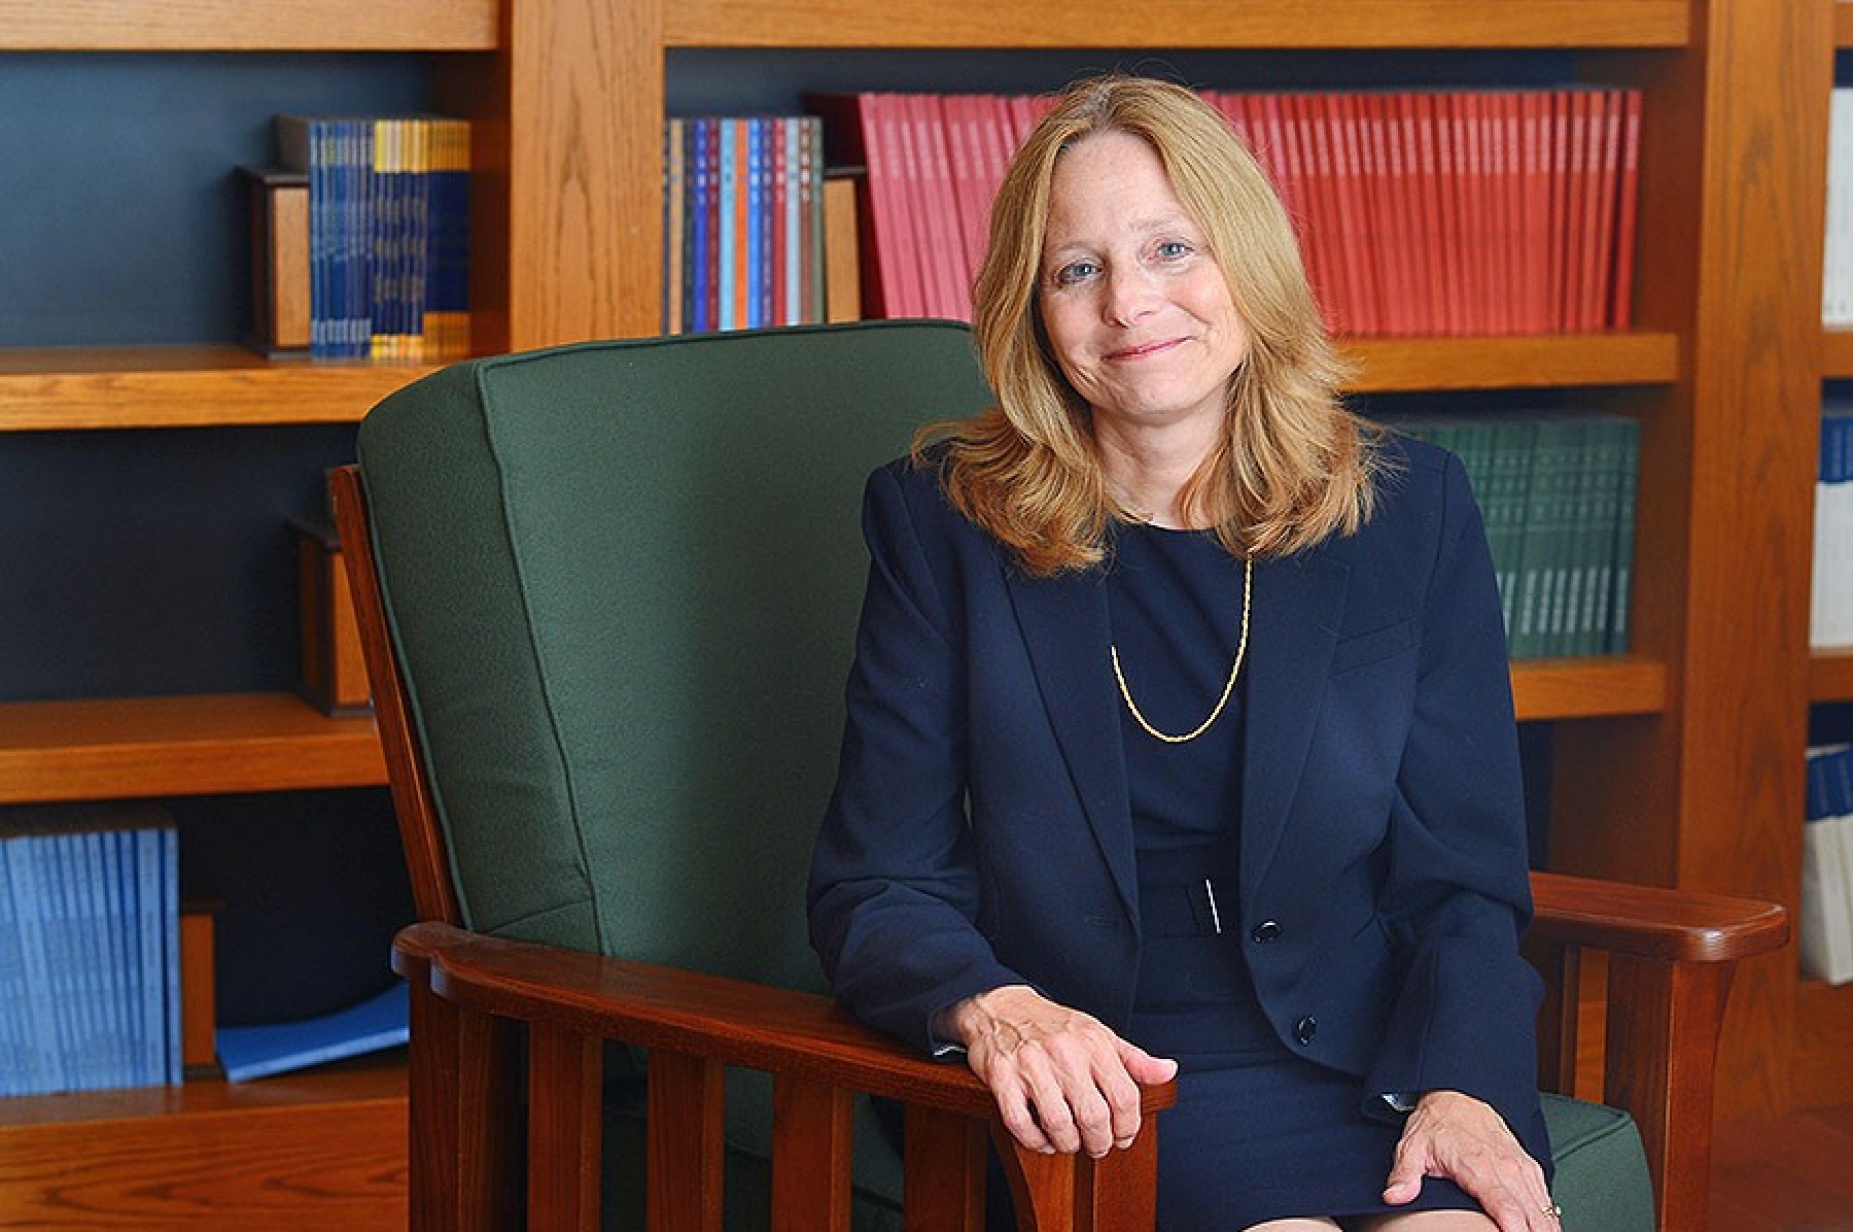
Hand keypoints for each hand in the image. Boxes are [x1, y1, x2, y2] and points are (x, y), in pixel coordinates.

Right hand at [937, 984, 1178, 1157]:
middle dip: (1099, 1143)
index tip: (1123, 1137)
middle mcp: (1065, 1052)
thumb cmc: (1054, 1026)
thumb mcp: (1099, 1034)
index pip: (1124, 1097)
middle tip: (1097, 1146)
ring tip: (1070, 1142)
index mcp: (1094, 1042)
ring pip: (1059, 1124)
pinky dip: (1034, 1140)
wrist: (1001, 1007)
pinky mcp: (1001, 1076)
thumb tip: (1168, 1071)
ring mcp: (1031, 1064)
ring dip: (1068, 1144)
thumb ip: (1134, 1059)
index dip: (1128, 1127)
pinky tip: (1042, 1138)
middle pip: (1094, 1117)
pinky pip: (1020, 1123)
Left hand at [1382, 1090, 1558, 1230]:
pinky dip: (1548, 1218)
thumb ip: (1404, 1175)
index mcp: (1479, 1167)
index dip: (1515, 1231)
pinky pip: (1547, 1199)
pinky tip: (1544, 1230)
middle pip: (1532, 1215)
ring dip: (1544, 1229)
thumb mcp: (1412, 1147)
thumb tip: (1394, 1196)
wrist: (1456, 1097)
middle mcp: (1506, 1168)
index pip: (1506, 1208)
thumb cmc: (1436, 1125)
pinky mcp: (1529, 1167)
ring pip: (1544, 1210)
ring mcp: (1521, 1167)